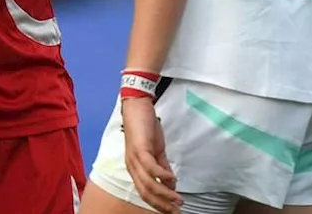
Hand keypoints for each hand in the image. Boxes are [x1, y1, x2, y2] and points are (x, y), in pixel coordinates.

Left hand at [120, 98, 181, 212]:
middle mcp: (132, 167)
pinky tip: (173, 180)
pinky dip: (162, 176)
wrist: (137, 107)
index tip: (173, 211)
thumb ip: (163, 168)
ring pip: (148, 184)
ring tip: (179, 199)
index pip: (145, 193)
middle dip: (163, 205)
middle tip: (178, 211)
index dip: (159, 205)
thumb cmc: (146, 129)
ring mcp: (134, 158)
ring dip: (165, 194)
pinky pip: (150, 167)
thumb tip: (172, 186)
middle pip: (146, 193)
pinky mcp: (139, 149)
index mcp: (135, 169)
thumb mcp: (157, 152)